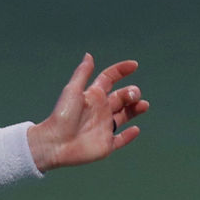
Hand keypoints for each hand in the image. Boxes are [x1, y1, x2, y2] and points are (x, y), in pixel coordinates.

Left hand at [28, 54, 149, 171]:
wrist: (55, 143)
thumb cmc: (62, 115)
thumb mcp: (73, 91)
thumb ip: (82, 74)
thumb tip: (88, 55)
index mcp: (92, 96)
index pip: (109, 79)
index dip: (121, 70)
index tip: (134, 65)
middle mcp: (99, 110)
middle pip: (121, 97)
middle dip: (131, 93)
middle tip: (132, 95)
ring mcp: (104, 127)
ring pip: (125, 116)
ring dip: (135, 109)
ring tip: (144, 105)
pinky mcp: (106, 144)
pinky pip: (121, 139)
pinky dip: (129, 135)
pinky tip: (136, 129)